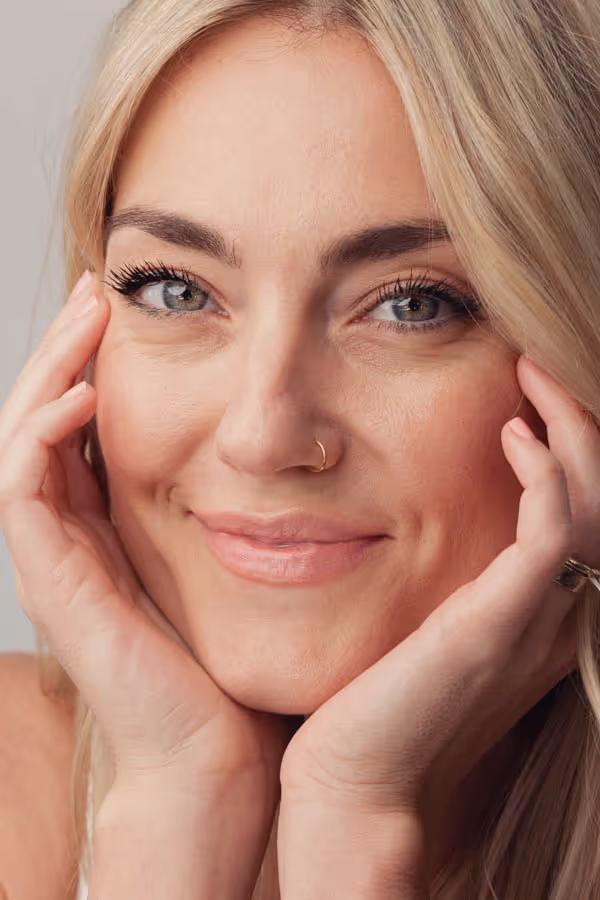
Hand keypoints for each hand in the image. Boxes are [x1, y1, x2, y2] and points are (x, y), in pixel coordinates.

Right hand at [0, 272, 291, 799]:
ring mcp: (55, 555)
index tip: (133, 299)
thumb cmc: (239, 652)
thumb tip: (295, 433)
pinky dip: (44, 434)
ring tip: (88, 313)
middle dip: (68, 347)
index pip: (83, 420)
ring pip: (22, 437)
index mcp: (110, 521)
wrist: (219, 750)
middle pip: (46, 415)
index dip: (96, 356)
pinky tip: (88, 393)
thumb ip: (241, 495)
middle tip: (101, 286)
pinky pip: (21, 490)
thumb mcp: (241, 550)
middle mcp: (73, 532)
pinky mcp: (50, 582)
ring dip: (50, 369)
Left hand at [277, 354, 596, 895]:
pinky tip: (509, 436)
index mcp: (538, 616)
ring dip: (572, 430)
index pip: (584, 514)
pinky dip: (545, 475)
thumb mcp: (427, 629)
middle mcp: (554, 616)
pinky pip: (551, 532)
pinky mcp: (497, 625)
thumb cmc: (378, 705)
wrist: (356, 780)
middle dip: (581, 424)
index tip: (529, 399)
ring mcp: (535, 621)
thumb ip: (450, 585)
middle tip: (538, 366)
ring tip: (532, 378)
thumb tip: (417, 523)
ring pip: (594, 504)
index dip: (572, 451)